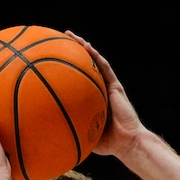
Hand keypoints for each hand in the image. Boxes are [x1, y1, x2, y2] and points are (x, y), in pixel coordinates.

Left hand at [65, 31, 143, 159]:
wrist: (127, 142)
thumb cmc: (110, 144)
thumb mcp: (86, 136)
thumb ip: (74, 131)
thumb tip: (53, 136)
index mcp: (93, 100)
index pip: (78, 82)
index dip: (67, 71)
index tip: (52, 63)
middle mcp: (100, 91)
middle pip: (85, 67)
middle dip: (72, 54)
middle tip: (58, 43)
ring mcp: (109, 87)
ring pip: (94, 62)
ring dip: (83, 48)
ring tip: (69, 35)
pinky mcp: (116, 86)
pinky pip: (104, 67)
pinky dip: (95, 56)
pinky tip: (86, 46)